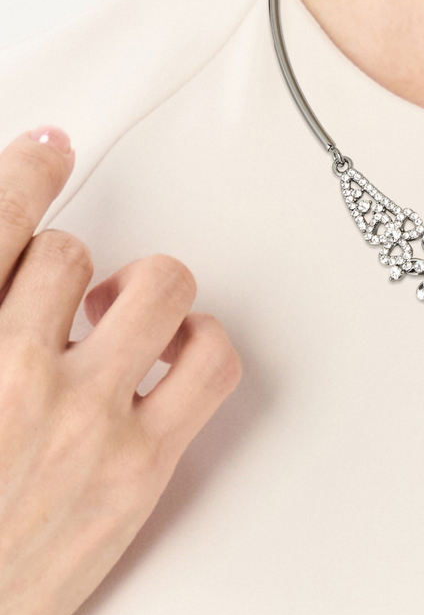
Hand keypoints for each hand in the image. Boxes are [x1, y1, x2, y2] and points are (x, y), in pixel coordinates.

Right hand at [0, 127, 240, 614]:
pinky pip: (212, 363)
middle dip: (68, 264)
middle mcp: (10, 375)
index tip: (50, 148)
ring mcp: (83, 421)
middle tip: (66, 295)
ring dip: (144, 289)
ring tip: (123, 318)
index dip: (24, 176)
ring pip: (157, 290)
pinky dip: (202, 343)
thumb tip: (12, 282)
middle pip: (68, 254)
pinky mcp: (142, 466)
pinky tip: (170, 360)